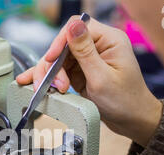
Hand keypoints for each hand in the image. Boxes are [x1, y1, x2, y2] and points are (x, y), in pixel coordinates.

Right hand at [16, 16, 162, 146]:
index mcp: (109, 40)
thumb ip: (85, 52)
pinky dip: (48, 77)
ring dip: (49, 74)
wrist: (132, 121)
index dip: (60, 42)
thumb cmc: (125, 101)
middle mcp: (98, 45)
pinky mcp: (81, 71)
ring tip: (46, 89)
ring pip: (58, 58)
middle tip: (50, 84)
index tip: (51, 60)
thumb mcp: (102, 78)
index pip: (77, 27)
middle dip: (52, 65)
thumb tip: (73, 25)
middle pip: (64, 44)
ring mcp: (88, 59)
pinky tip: (31, 80)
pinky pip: (60, 70)